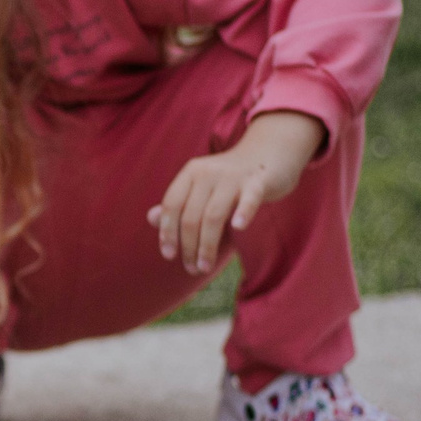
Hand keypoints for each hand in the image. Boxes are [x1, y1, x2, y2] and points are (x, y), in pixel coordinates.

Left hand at [148, 110, 322, 275]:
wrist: (269, 151)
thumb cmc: (229, 179)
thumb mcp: (201, 188)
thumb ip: (179, 204)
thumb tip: (152, 219)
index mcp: (191, 173)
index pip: (172, 204)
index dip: (168, 231)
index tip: (169, 255)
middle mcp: (209, 172)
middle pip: (192, 215)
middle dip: (189, 246)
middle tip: (192, 269)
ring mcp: (234, 176)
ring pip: (214, 215)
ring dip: (207, 246)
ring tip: (205, 267)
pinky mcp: (259, 181)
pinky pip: (249, 199)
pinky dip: (243, 212)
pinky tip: (238, 227)